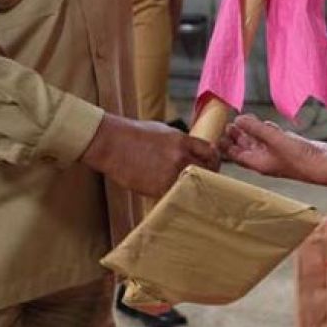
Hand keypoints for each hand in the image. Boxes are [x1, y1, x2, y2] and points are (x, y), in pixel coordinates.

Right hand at [81, 113, 219, 197]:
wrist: (112, 143)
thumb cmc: (134, 134)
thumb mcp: (163, 131)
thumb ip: (180, 142)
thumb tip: (192, 150)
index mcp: (182, 140)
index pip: (210, 151)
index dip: (214, 158)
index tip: (213, 163)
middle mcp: (180, 157)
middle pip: (208, 170)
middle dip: (210, 174)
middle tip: (207, 180)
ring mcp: (170, 173)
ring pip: (194, 185)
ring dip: (194, 187)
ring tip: (191, 189)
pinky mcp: (158, 188)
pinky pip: (177, 194)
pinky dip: (177, 195)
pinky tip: (175, 194)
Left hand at [218, 114, 326, 183]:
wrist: (324, 165)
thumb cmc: (299, 158)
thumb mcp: (274, 139)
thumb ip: (255, 128)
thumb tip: (238, 119)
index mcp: (258, 163)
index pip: (235, 154)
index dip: (225, 146)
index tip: (215, 136)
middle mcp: (266, 160)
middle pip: (246, 148)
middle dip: (236, 137)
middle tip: (226, 125)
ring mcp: (277, 154)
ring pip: (259, 142)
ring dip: (250, 132)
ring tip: (241, 121)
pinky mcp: (289, 147)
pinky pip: (272, 138)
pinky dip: (266, 130)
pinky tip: (264, 123)